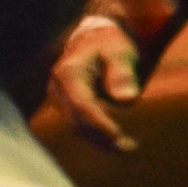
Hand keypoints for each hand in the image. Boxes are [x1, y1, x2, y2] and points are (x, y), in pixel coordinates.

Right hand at [48, 20, 142, 148]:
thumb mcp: (121, 52)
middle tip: (129, 147)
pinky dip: (99, 137)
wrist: (97, 39)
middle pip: (77, 120)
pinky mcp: (67, 107)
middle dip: (101, 137)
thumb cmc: (112, 44)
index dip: (98, 122)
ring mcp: (60, 99)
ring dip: (101, 142)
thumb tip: (127, 100)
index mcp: (68, 73)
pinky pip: (81, 126)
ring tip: (130, 147)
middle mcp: (58, 88)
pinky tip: (122, 144)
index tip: (117, 135)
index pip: (81, 104)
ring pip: (78, 128)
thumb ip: (123, 74)